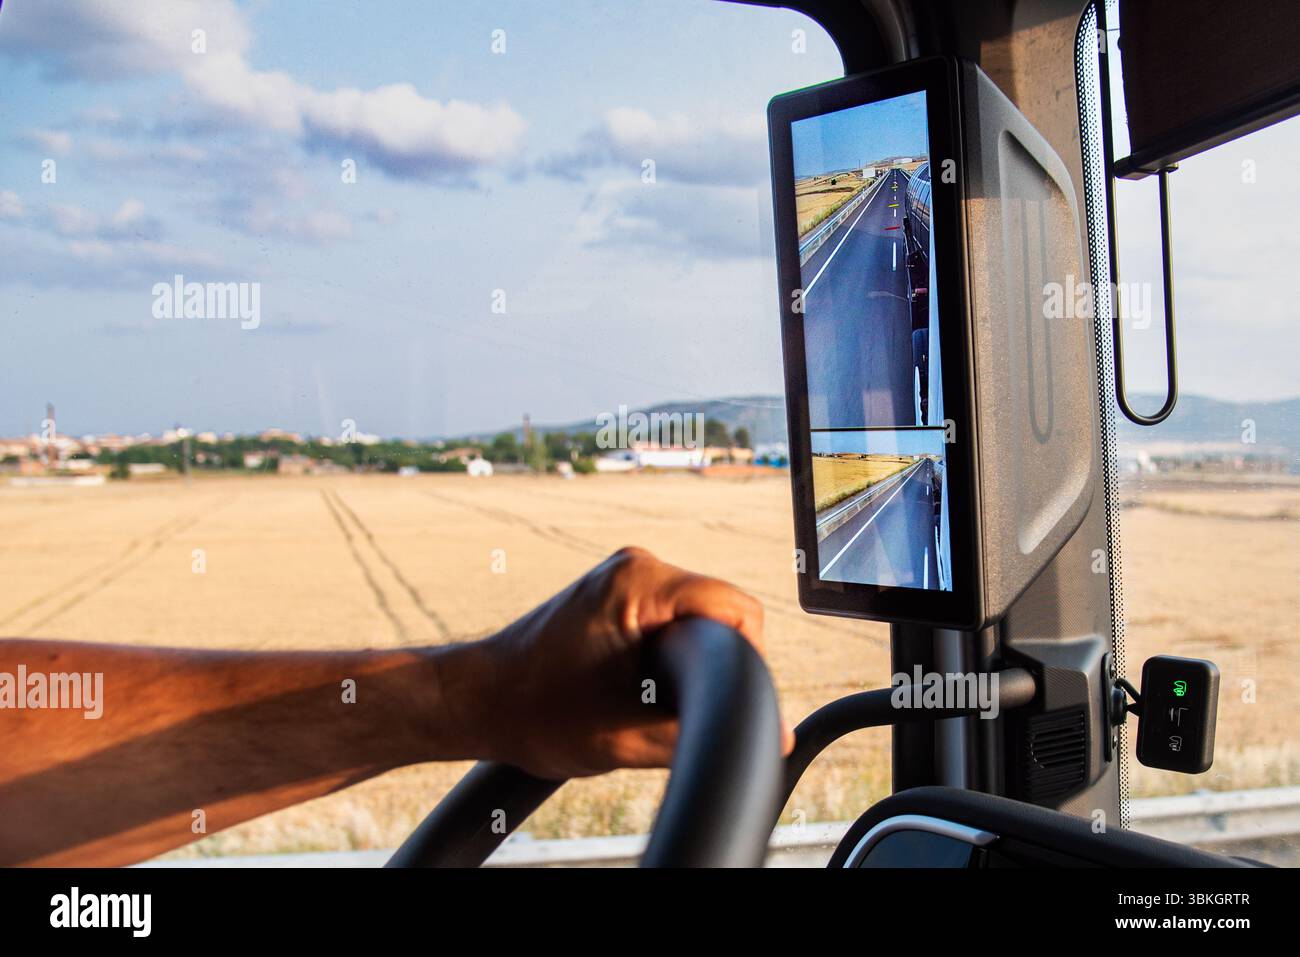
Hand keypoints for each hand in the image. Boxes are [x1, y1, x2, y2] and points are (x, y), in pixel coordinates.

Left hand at [462, 547, 792, 778]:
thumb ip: (704, 733)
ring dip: (692, 660)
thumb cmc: (536, 713)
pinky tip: (645, 686)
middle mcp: (636, 565)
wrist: (479, 702)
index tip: (729, 701)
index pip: (738, 609)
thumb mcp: (629, 736)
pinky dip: (671, 654)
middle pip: (721, 611)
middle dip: (717, 664)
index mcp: (640, 582)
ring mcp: (625, 575)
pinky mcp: (618, 593)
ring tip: (658, 699)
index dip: (749, 660)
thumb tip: (774, 738)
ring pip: (699, 618)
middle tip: (685, 709)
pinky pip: (673, 619)